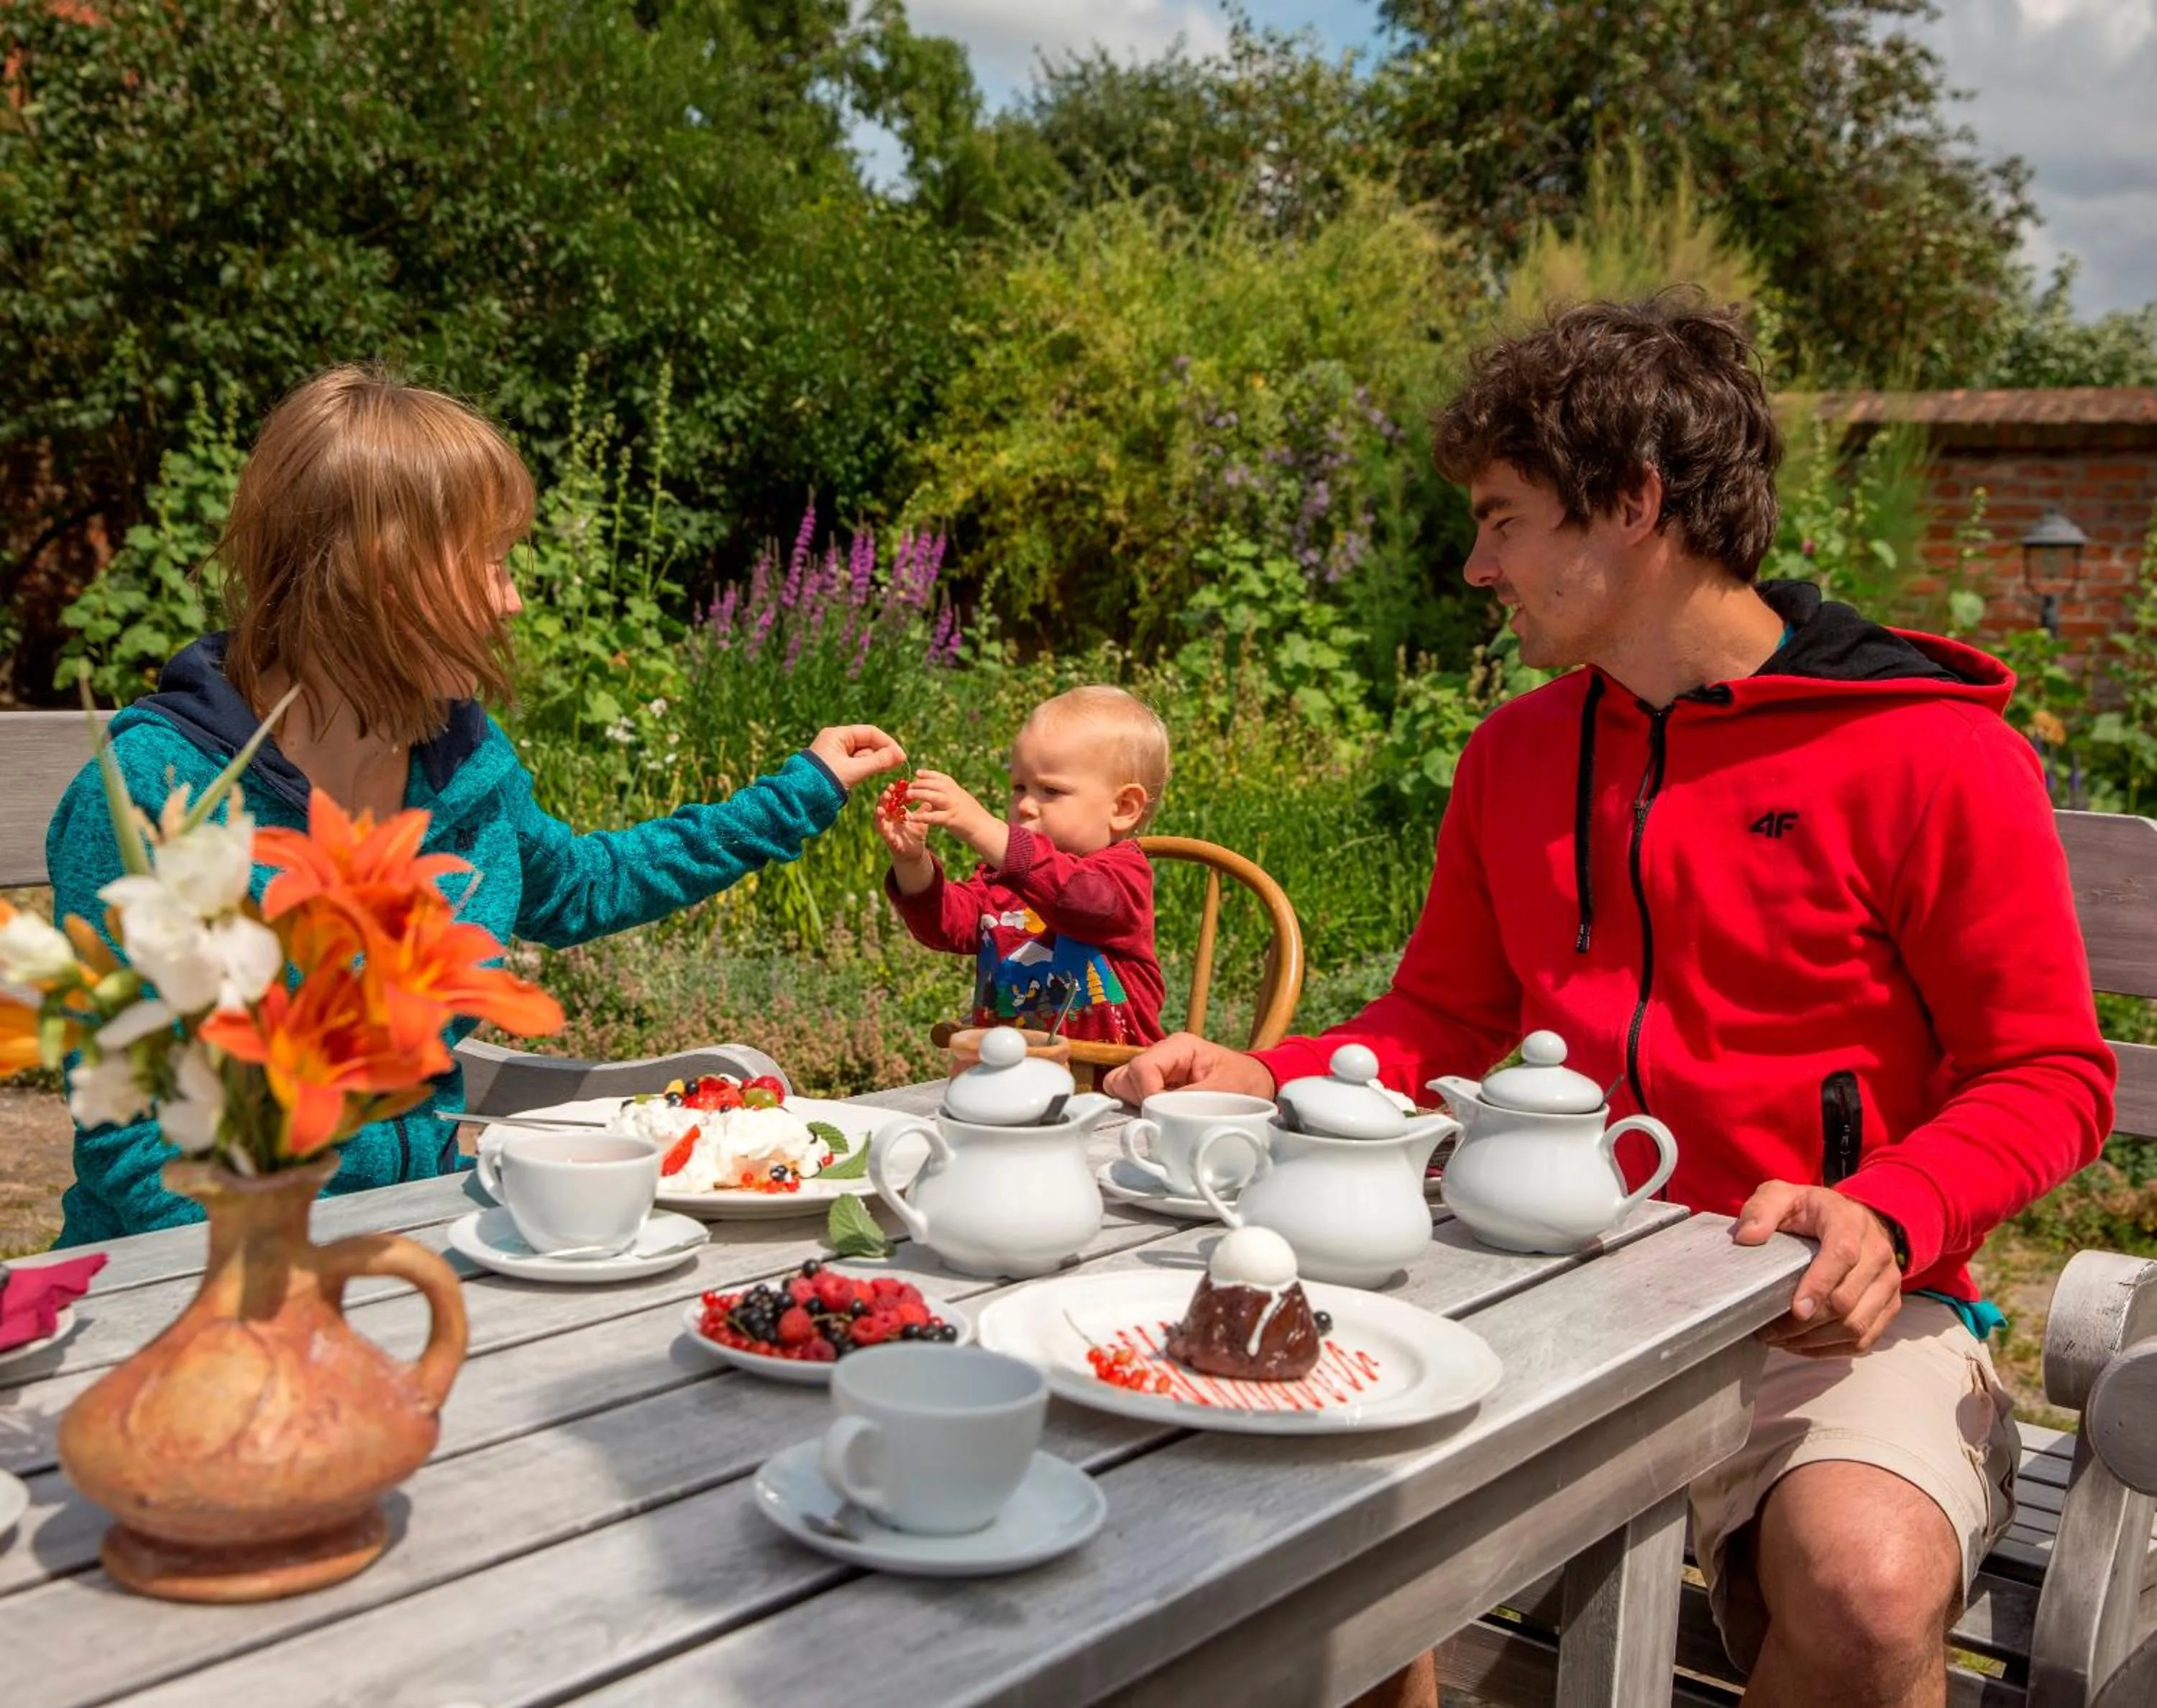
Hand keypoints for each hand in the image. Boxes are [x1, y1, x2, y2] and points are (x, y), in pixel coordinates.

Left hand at [808, 725, 906, 788]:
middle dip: (882, 753)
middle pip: (867, 742)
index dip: (888, 743)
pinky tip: (871, 774)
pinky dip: (866, 768)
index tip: (901, 756)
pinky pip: (856, 763)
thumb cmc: (826, 781)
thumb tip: (900, 755)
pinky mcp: (836, 767)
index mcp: (837, 735)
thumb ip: (878, 762)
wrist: (801, 799)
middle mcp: (836, 741)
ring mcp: (835, 754)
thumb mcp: (854, 771)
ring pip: (863, 754)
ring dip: (874, 762)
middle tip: (897, 765)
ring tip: (884, 771)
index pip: (870, 732)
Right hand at [873, 793, 933, 891]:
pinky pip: (884, 833)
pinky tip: (882, 823)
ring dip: (880, 812)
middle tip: (888, 791)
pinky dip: (882, 826)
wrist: (915, 852)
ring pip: (880, 818)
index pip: (893, 799)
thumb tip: (930, 797)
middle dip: (884, 798)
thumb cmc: (916, 834)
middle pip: (884, 805)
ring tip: (880, 807)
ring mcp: (888, 829)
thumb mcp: (921, 820)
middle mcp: (890, 819)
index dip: (893, 791)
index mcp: (897, 812)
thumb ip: (924, 810)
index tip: (894, 784)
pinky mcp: (888, 839)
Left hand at [904, 769, 1007, 865]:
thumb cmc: (972, 816)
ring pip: (933, 797)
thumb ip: (948, 795)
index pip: (941, 778)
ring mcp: (953, 806)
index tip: (917, 773)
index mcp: (957, 790)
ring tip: (907, 795)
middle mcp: (955, 795)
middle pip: (935, 785)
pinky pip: (933, 817)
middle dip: (920, 784)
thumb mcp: (961, 800)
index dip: (928, 774)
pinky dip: (921, 817)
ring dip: (919, 794)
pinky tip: (911, 818)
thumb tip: (933, 792)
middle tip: (907, 786)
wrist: (984, 829)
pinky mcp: (950, 819)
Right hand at [1102, 1032, 1275, 1106]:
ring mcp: (1157, 1071)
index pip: (1142, 1067)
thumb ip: (1189, 1102)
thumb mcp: (1224, 1092)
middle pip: (1124, 1076)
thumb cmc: (1246, 1083)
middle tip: (1161, 1115)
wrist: (1260, 1085)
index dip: (1146, 1094)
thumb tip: (1158, 1115)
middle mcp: (1162, 1055)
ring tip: (1162, 1117)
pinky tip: (1161, 1118)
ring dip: (1136, 1106)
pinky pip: (1131, 1097)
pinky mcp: (1156, 1086)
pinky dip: (1139, 1110)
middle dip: (1137, 1100)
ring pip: (1122, 1086)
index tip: (1161, 1116)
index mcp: (1178, 1047)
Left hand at [1733, 1182, 1904, 1355]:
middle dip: (1807, 1322)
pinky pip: (1866, 1339)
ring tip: (1781, 1340)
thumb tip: (1747, 1236)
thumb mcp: (1782, 1196)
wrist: (1850, 1218)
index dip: (1819, 1285)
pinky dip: (1833, 1349)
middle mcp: (1877, 1252)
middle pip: (1847, 1299)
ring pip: (1857, 1325)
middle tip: (1769, 1330)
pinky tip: (1803, 1345)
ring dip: (1817, 1340)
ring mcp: (1887, 1281)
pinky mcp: (1889, 1304)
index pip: (1842, 1255)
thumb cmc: (1809, 1211)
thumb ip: (1762, 1209)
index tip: (1796, 1309)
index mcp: (1849, 1222)